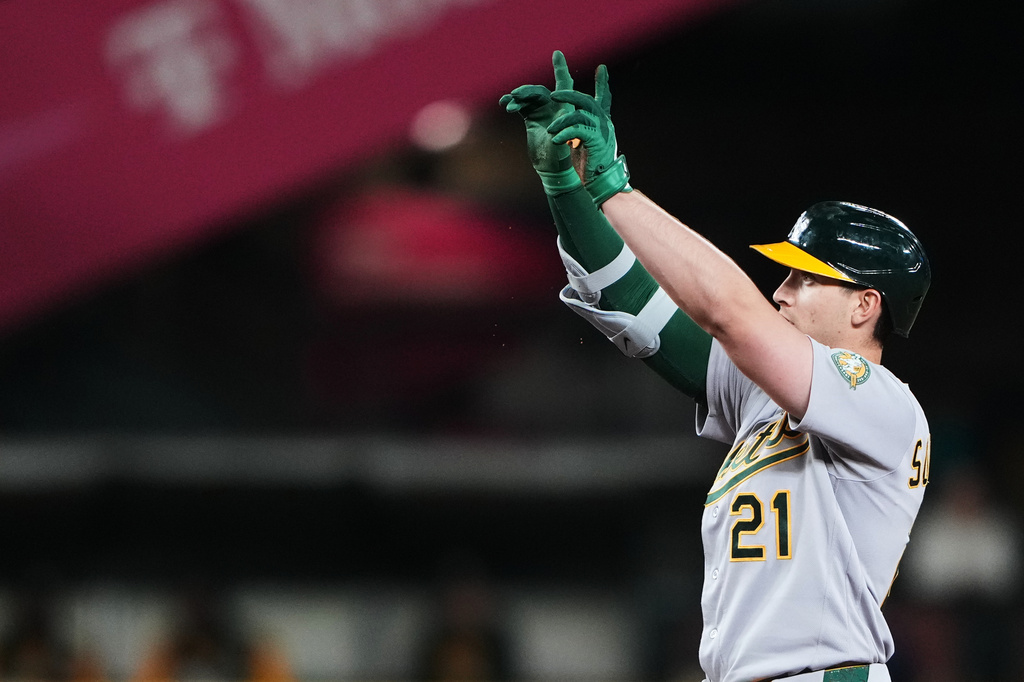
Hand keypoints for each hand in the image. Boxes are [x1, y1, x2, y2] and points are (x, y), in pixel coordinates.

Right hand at [500, 51, 580, 192]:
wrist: (552, 168)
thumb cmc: (562, 154)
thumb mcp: (564, 138)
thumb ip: (562, 125)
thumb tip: (559, 118)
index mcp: (565, 108)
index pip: (564, 84)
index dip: (560, 69)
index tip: (557, 54)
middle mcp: (554, 107)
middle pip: (539, 91)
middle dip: (527, 91)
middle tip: (517, 96)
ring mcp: (541, 112)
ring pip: (527, 98)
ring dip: (518, 98)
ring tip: (510, 103)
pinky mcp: (531, 118)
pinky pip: (521, 106)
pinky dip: (514, 104)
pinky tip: (506, 104)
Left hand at [548, 64, 630, 204]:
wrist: (600, 184)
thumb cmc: (590, 165)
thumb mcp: (585, 143)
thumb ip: (580, 129)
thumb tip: (570, 121)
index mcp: (602, 122)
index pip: (604, 98)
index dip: (604, 84)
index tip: (602, 68)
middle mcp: (604, 123)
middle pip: (586, 101)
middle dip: (569, 95)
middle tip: (553, 94)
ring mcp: (602, 131)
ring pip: (579, 114)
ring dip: (561, 121)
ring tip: (550, 130)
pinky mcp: (596, 141)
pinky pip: (578, 130)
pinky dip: (565, 134)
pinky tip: (555, 139)